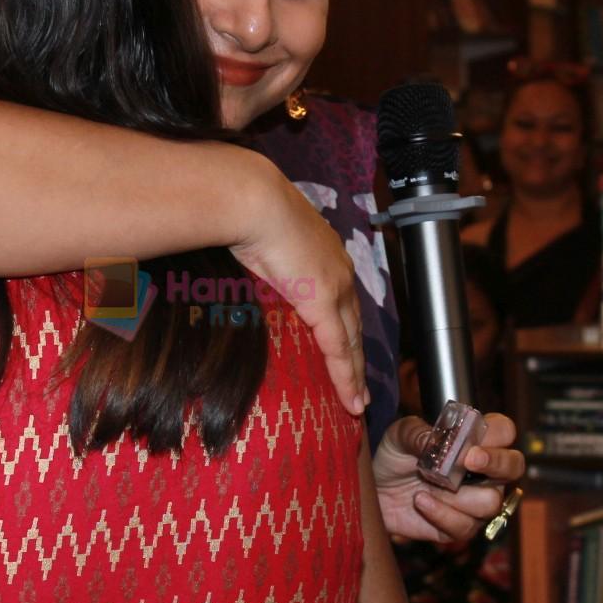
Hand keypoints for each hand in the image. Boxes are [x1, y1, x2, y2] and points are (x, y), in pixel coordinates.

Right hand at [230, 161, 365, 415]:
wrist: (253, 200)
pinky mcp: (324, 304)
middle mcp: (339, 271)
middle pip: (353, 324)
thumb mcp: (258, 240)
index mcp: (325, 254)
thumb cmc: (247, 212)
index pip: (341, 300)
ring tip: (357, 401)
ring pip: (352, 341)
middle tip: (360, 387)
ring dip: (355, 373)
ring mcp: (336, 288)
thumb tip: (242, 270)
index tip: (346, 351)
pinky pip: (339, 349)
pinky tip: (351, 400)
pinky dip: (346, 377)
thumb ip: (260, 260)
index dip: (344, 328)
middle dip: (357, 356)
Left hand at [373, 412, 525, 543]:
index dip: (497, 435)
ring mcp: (474, 501)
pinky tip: (420, 501)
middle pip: (514, 467)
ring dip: (460, 495)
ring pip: (491, 502)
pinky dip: (441, 513)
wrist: (375, 490)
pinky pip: (465, 526)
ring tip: (429, 484)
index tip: (472, 443)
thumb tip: (441, 440)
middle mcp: (483, 473)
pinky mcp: (459, 527)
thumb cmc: (394, 457)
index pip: (505, 432)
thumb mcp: (400, 436)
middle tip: (469, 461)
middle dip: (497, 464)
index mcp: (475, 442)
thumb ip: (420, 433)